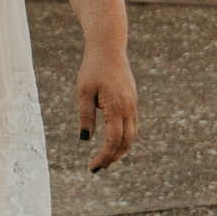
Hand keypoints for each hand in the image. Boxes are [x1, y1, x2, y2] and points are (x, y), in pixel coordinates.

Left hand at [77, 47, 138, 171]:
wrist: (109, 48)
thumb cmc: (93, 68)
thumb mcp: (84, 91)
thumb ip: (85, 116)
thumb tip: (85, 140)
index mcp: (116, 108)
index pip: (113, 141)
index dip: (104, 157)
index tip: (93, 168)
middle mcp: (128, 109)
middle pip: (125, 142)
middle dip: (112, 158)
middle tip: (97, 168)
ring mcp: (133, 105)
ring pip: (131, 135)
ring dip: (120, 149)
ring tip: (106, 158)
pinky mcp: (132, 101)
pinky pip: (132, 125)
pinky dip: (125, 137)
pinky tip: (115, 141)